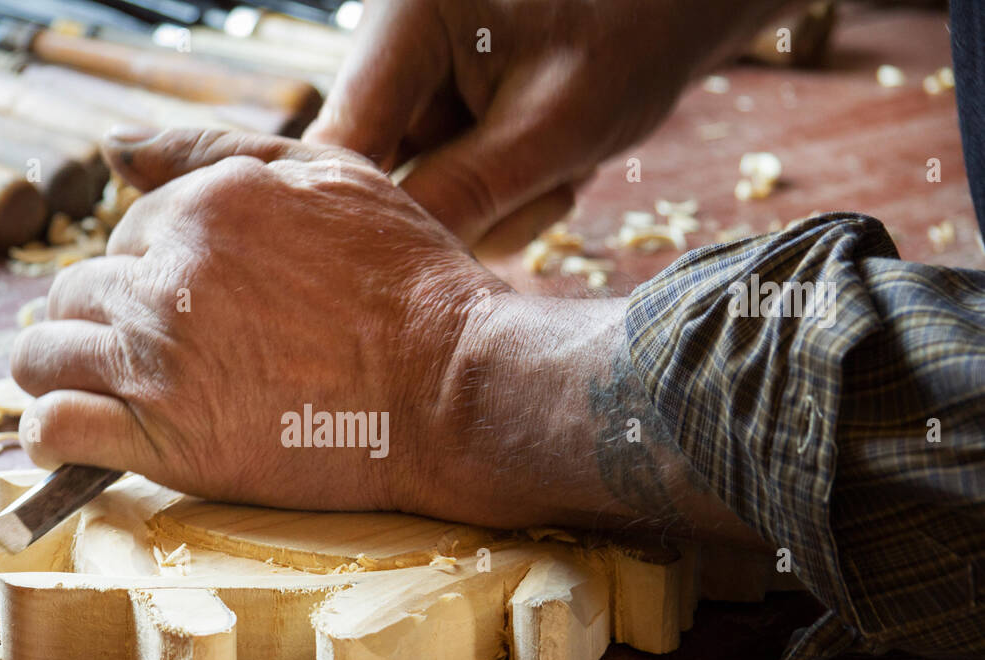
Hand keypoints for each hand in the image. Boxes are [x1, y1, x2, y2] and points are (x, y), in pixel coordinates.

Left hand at [12, 129, 506, 516]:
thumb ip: (212, 151)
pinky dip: (54, 434)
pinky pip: (56, 429)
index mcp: (202, 209)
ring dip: (63, 371)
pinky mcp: (165, 440)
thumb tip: (114, 147)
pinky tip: (79, 436)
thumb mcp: (331, 176)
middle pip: (76, 293)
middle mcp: (167, 279)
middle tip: (153, 352)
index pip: (123, 235)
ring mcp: (160, 361)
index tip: (189, 309)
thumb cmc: (408, 286)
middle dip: (103, 319)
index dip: (150, 272)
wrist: (451, 389)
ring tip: (105, 390)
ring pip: (43, 356)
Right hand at [304, 0, 787, 249]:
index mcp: (404, 22)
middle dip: (451, 210)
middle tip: (536, 195)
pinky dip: (501, 199)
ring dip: (489, 209)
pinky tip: (550, 168)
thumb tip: (389, 266)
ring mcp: (415, 93)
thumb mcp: (557, 123)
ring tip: (559, 170)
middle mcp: (392, 54)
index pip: (339, 142)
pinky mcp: (441, 125)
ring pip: (416, 196)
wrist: (675, 11)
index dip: (357, 217)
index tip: (394, 279)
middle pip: (374, 176)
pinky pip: (447, 194)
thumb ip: (467, 191)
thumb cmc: (632, 36)